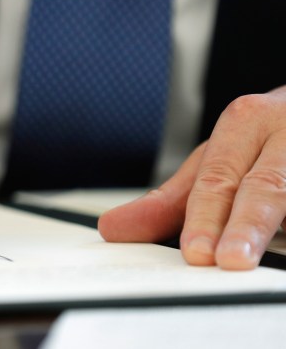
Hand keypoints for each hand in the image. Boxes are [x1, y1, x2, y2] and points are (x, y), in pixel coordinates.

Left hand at [98, 85, 285, 269]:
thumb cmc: (264, 140)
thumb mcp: (214, 162)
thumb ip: (169, 201)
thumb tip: (114, 228)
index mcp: (246, 122)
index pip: (219, 177)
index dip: (206, 218)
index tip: (196, 252)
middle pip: (265, 185)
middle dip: (246, 226)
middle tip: (227, 261)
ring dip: (279, 228)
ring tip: (252, 260)